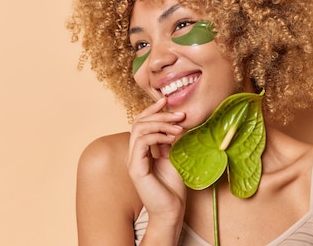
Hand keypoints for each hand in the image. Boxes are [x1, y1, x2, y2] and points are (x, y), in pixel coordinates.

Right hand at [127, 97, 186, 225]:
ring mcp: (133, 161)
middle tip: (180, 114)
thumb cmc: (173, 187)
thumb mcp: (173, 157)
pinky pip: (142, 143)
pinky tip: (171, 139)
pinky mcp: (136, 168)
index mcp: (140, 150)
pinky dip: (157, 136)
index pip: (141, 123)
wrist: (171, 211)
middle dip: (160, 115)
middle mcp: (134, 154)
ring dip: (160, 124)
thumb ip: (170, 141)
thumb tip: (176, 122)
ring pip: (139, 130)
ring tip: (178, 128)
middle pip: (139, 122)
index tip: (166, 100)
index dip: (151, 110)